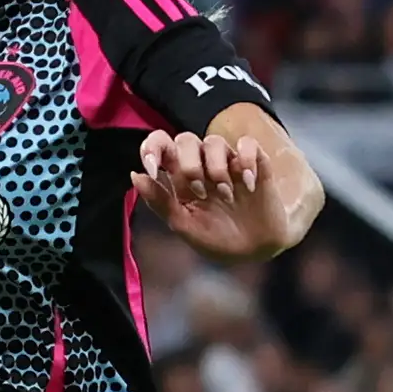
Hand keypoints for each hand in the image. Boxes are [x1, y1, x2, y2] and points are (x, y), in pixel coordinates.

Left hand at [130, 129, 278, 260]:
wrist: (256, 252)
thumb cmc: (216, 239)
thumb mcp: (183, 225)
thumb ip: (159, 201)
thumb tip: (136, 175)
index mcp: (179, 178)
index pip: (161, 146)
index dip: (152, 147)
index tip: (153, 168)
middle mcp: (202, 165)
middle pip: (186, 139)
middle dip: (188, 164)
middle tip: (200, 192)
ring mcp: (229, 163)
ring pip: (214, 140)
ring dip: (216, 168)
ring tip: (226, 195)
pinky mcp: (256, 164)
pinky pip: (247, 144)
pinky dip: (246, 160)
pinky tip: (249, 184)